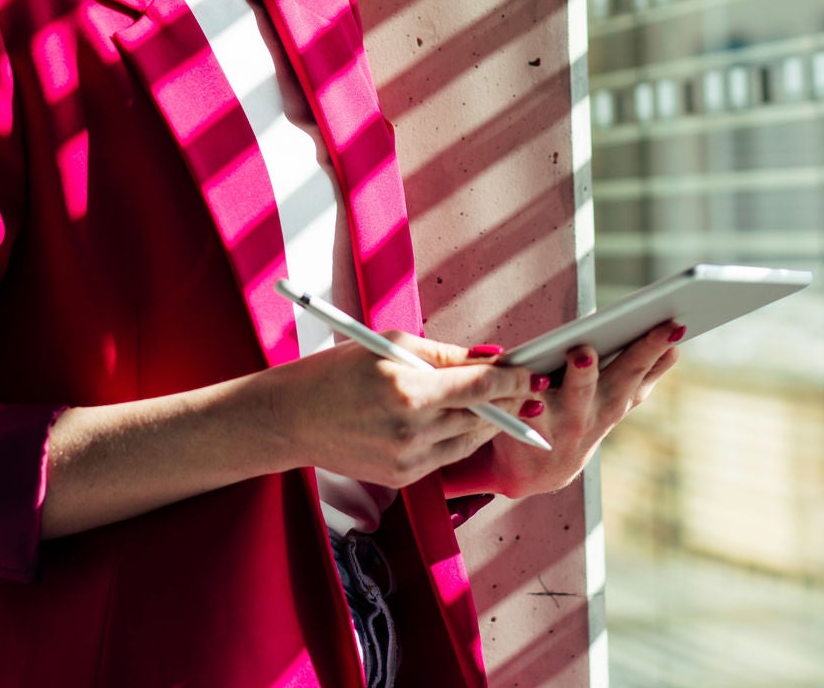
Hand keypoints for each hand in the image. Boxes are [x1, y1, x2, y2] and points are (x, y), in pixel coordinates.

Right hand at [264, 333, 535, 489]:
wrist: (291, 419)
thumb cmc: (338, 371)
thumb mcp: (391, 345)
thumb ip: (446, 355)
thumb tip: (492, 357)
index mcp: (407, 389)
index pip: (479, 386)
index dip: (512, 379)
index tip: (532, 373)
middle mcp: (410, 429)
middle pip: (481, 416)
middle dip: (509, 401)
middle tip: (529, 386)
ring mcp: (406, 459)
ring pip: (470, 440)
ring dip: (491, 422)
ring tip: (506, 404)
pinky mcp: (401, 477)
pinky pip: (447, 456)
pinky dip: (462, 438)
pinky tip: (471, 422)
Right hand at [455, 321, 682, 501]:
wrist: (538, 469)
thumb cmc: (515, 423)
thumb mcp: (502, 411)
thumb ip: (510, 381)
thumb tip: (523, 350)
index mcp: (536, 420)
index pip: (538, 400)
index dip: (549, 383)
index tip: (574, 355)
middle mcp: (572, 422)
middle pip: (586, 392)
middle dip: (592, 370)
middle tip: (594, 348)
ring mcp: (600, 419)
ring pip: (624, 387)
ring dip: (646, 357)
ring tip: (670, 329)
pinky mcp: (616, 413)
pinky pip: (639, 389)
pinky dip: (657, 366)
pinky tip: (674, 343)